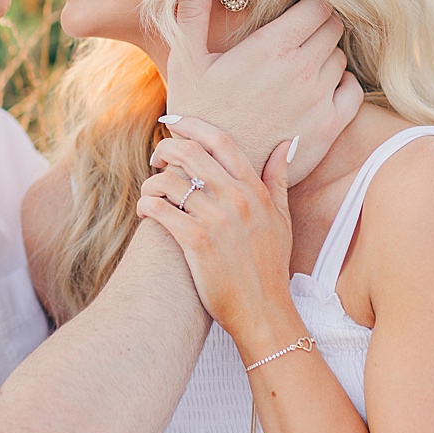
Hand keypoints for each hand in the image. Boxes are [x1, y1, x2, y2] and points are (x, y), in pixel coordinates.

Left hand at [135, 116, 294, 335]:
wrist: (263, 311)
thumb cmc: (271, 266)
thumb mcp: (282, 219)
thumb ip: (279, 179)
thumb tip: (288, 143)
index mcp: (255, 190)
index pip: (220, 140)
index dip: (192, 124)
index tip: (173, 121)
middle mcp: (236, 199)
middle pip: (189, 153)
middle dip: (165, 149)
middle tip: (156, 159)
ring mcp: (216, 220)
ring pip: (169, 181)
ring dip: (151, 182)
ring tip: (149, 193)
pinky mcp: (196, 242)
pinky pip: (160, 209)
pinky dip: (146, 205)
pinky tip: (145, 212)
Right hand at [163, 0, 363, 178]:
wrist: (214, 171)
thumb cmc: (197, 114)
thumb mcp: (186, 62)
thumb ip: (192, 15)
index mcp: (272, 46)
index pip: (319, 5)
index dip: (315, 1)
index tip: (305, 5)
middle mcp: (302, 68)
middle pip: (334, 28)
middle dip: (321, 25)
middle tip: (302, 34)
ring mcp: (319, 98)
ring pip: (341, 59)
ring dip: (328, 56)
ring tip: (305, 64)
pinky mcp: (329, 126)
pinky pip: (353, 91)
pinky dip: (343, 85)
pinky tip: (322, 89)